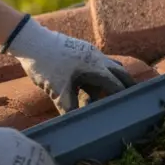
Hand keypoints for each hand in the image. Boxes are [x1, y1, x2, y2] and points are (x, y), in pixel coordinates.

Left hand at [5, 18, 133, 114]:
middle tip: (133, 95)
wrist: (31, 41)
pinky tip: (89, 83)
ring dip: (111, 79)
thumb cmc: (46, 65)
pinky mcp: (81, 50)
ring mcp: (90, 52)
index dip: (123, 95)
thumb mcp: (57, 90)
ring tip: (111, 91)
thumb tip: (74, 123)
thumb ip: (68, 107)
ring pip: (109, 67)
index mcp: (96, 68)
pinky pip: (97, 63)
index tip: (130, 105)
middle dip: (127, 84)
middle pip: (120, 72)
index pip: (116, 84)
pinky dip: (99, 74)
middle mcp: (98, 58)